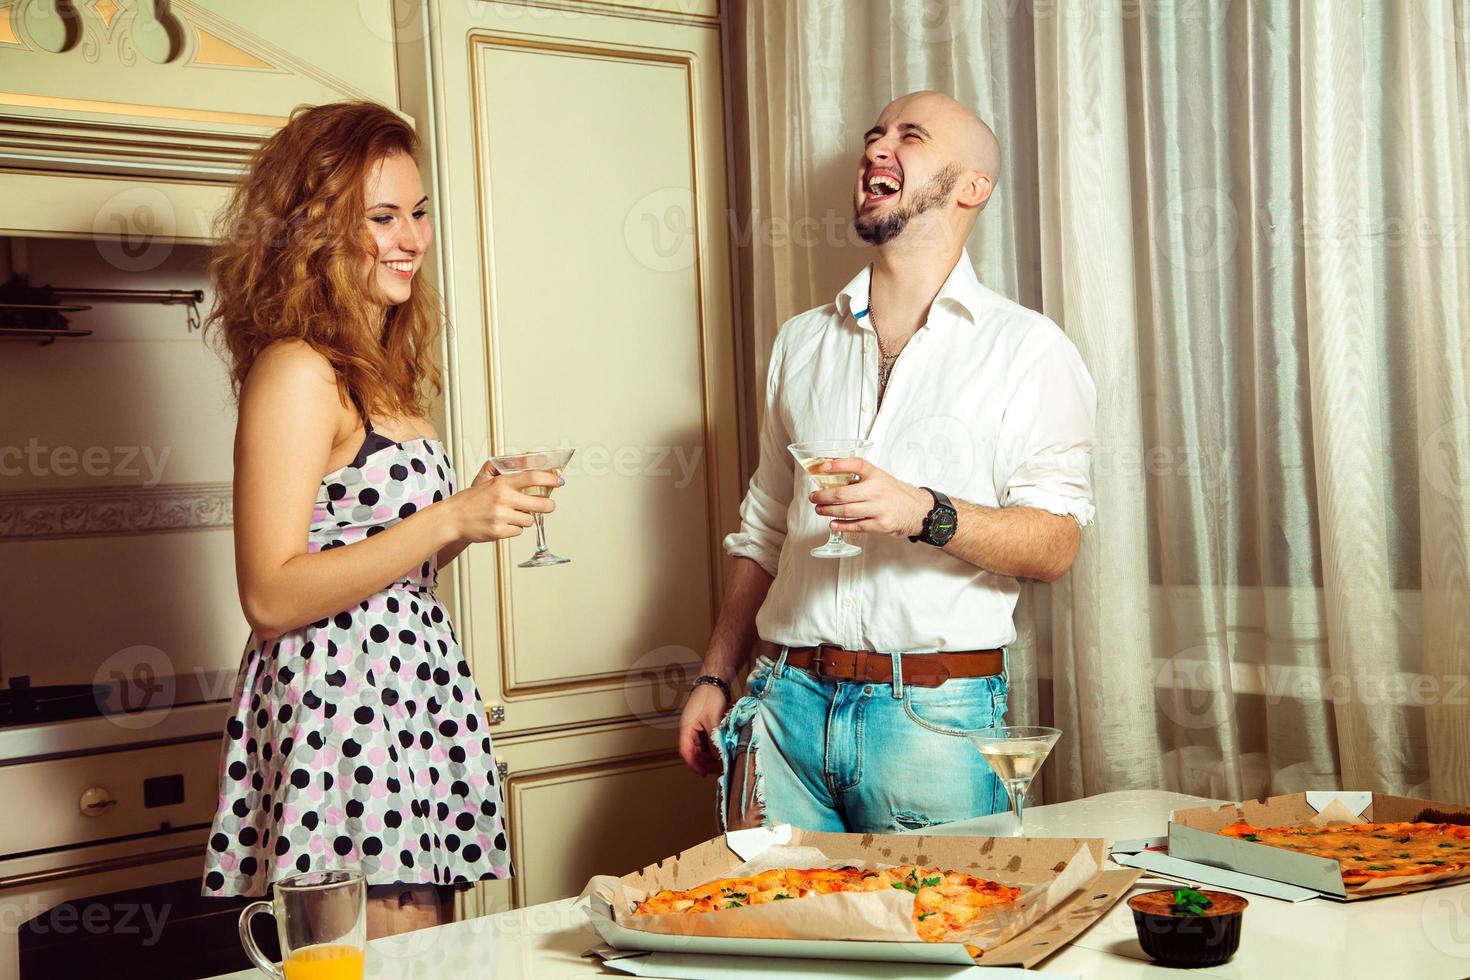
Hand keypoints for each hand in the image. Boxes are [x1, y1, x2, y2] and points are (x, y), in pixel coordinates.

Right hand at [447, 470, 559, 542]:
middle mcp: (503, 499)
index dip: (549, 479)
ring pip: (529, 520)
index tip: (559, 481)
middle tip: (548, 505)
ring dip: (524, 519)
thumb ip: (508, 475)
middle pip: (540, 504)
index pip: (532, 477)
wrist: (452, 518)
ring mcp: (501, 516)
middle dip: (548, 506)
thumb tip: (532, 469)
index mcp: (501, 483)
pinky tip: (502, 523)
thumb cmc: (471, 500)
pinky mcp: (499, 532)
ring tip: (511, 515)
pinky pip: (518, 532)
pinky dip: (513, 529)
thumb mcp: (487, 480)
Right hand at [678, 683, 728, 774]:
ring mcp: (696, 728)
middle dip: (704, 762)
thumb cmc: (709, 697)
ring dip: (710, 756)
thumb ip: (714, 741)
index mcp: (686, 728)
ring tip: (721, 761)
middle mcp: (689, 730)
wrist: (714, 681)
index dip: (693, 764)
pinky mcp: (704, 725)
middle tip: (717, 769)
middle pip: (693, 752)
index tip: (703, 773)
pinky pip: (706, 741)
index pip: (685, 751)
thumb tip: (717, 757)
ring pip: (701, 748)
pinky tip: (722, 750)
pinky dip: (713, 747)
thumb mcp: (713, 721)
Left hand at [810, 457, 931, 536]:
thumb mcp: (880, 477)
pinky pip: (856, 525)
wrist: (917, 510)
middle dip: (824, 496)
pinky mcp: (880, 525)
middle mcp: (877, 490)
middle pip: (844, 493)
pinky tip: (832, 523)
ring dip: (828, 511)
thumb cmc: (894, 493)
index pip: (857, 464)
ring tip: (819, 509)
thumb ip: (859, 477)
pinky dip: (841, 525)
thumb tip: (830, 475)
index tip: (824, 467)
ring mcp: (879, 509)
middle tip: (814, 497)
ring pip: (847, 510)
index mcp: (876, 475)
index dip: (839, 465)